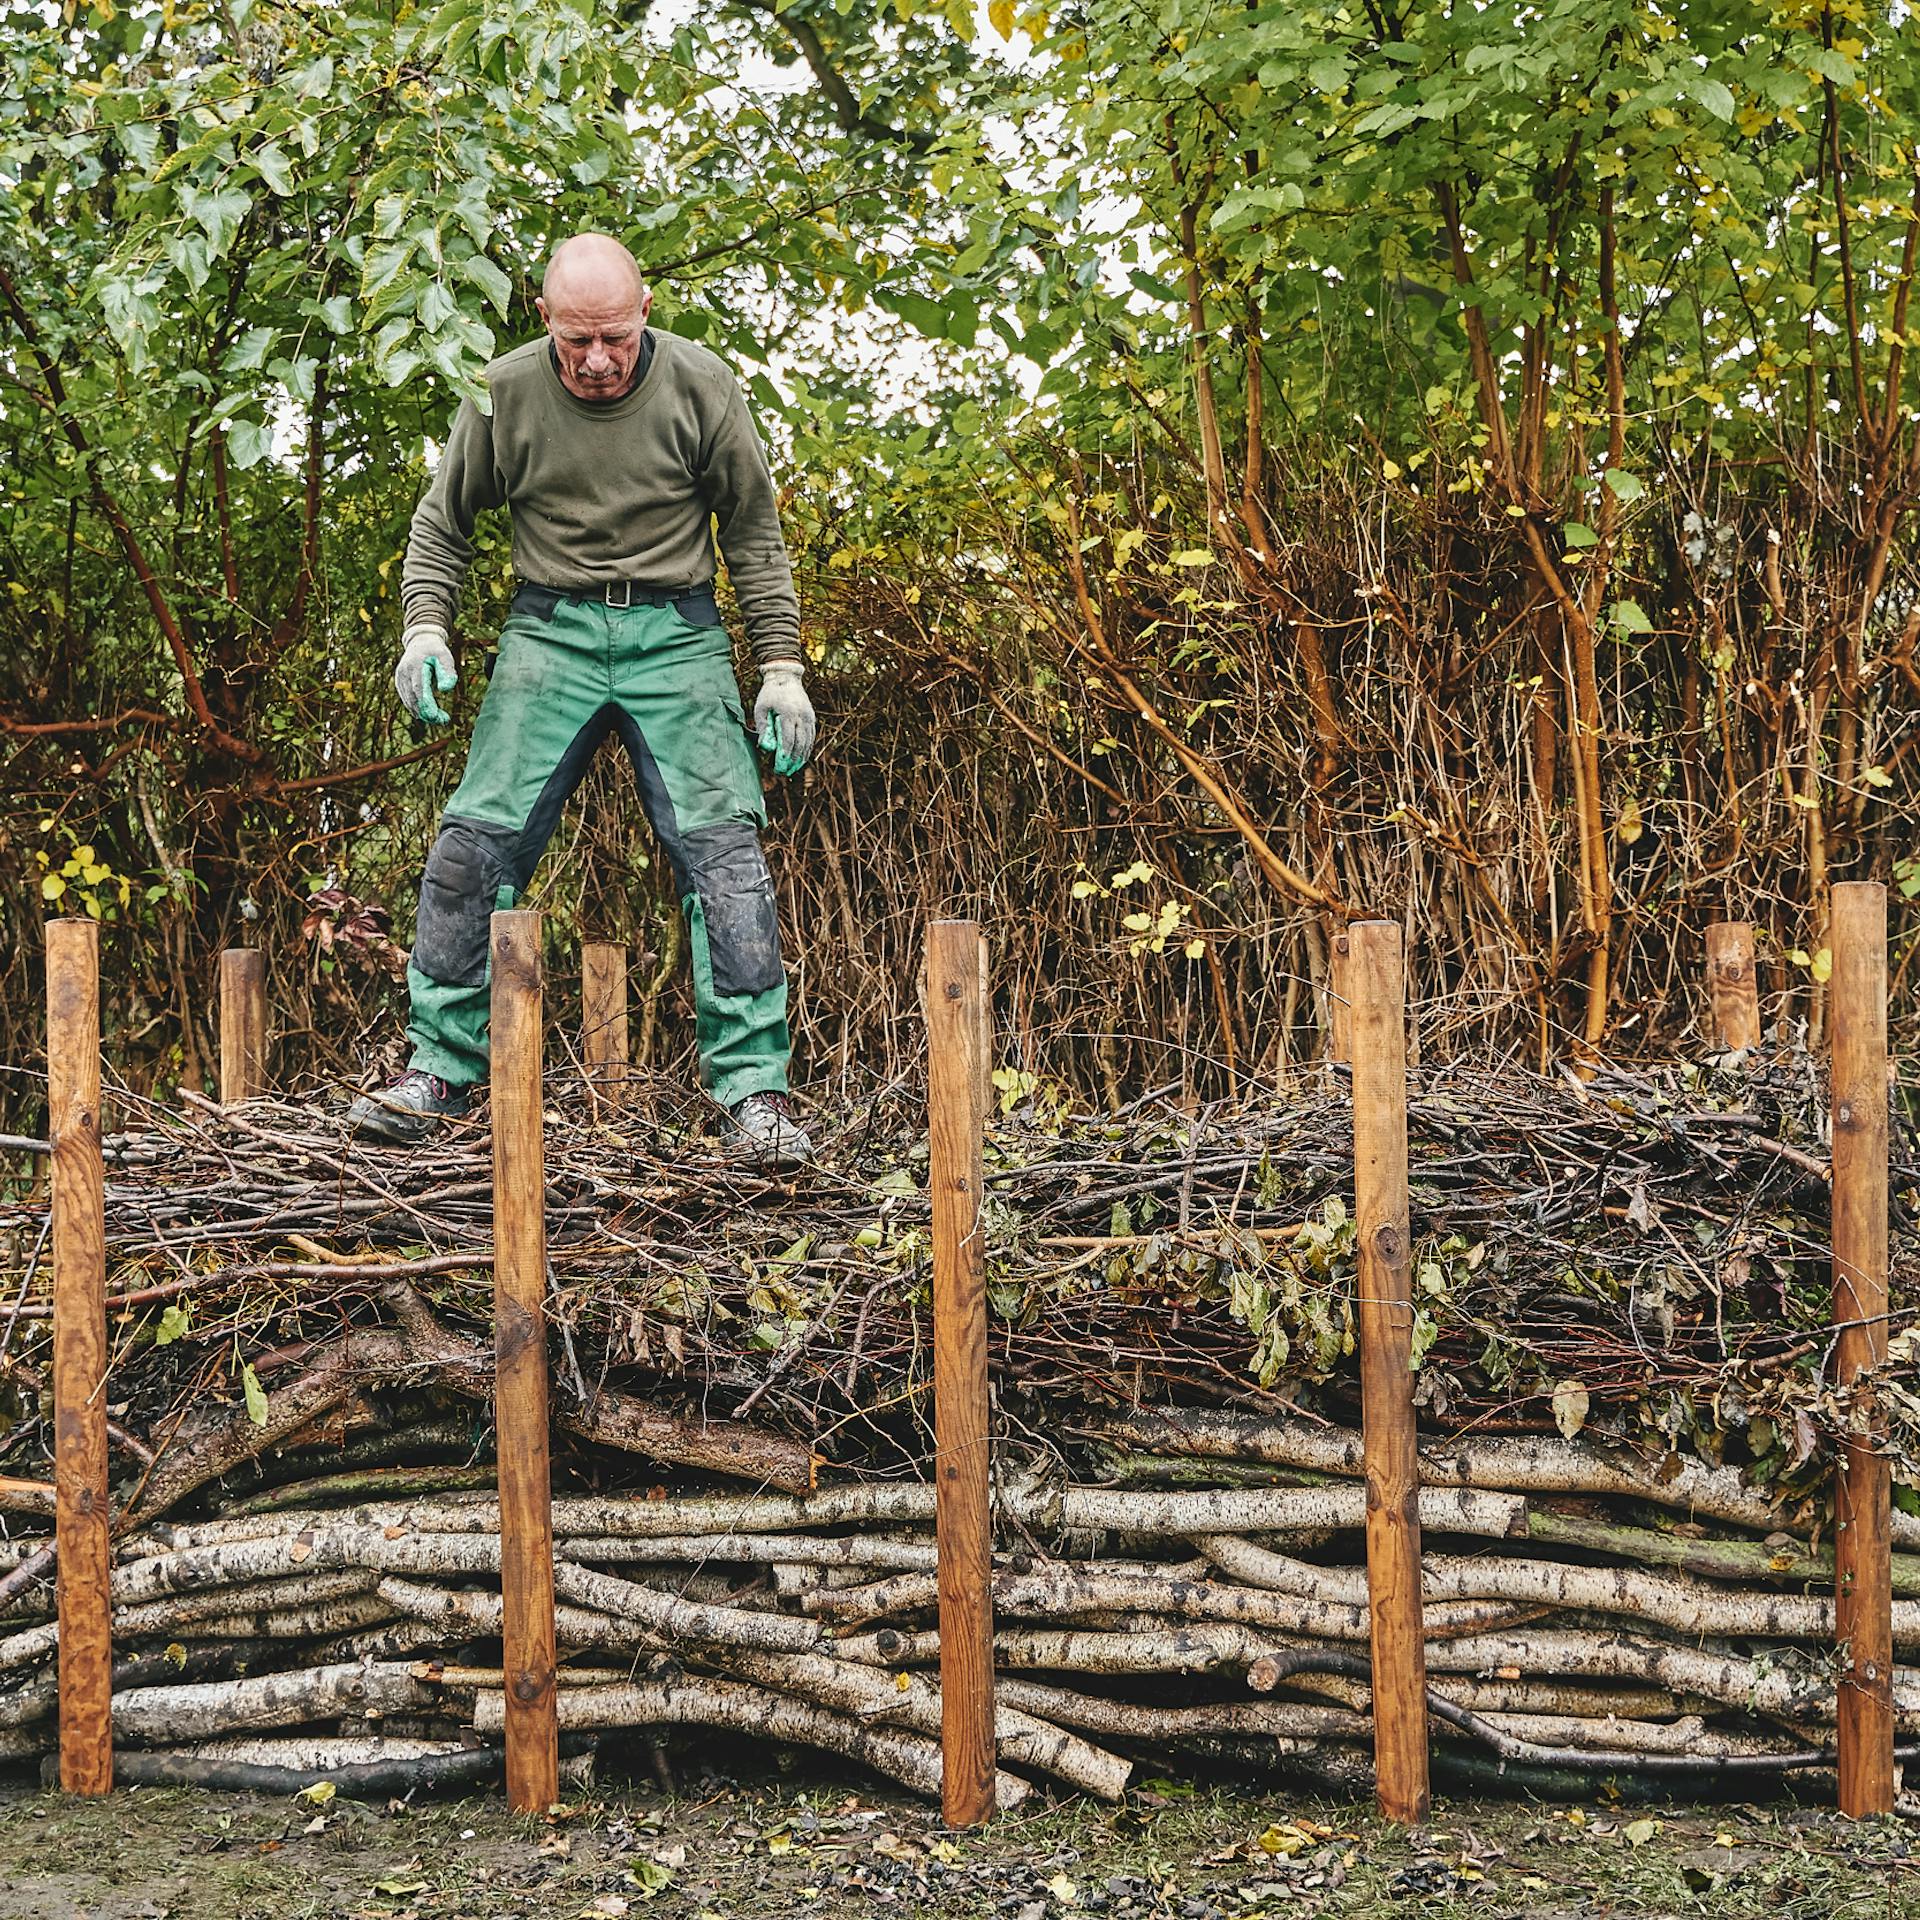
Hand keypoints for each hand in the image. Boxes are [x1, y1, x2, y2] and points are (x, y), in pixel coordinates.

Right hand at [394, 623, 456, 724]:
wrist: (420, 642)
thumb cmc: (436, 651)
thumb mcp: (446, 657)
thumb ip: (448, 672)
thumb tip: (446, 690)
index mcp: (415, 665)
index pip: (419, 689)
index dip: (426, 704)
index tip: (437, 717)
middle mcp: (404, 672)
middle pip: (414, 698)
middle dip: (427, 712)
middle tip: (443, 721)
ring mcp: (400, 678)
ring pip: (409, 701)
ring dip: (423, 713)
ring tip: (440, 720)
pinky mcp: (399, 682)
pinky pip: (406, 699)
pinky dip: (416, 708)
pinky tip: (427, 715)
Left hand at [753, 660, 814, 775]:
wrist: (786, 677)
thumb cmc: (770, 694)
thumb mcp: (761, 708)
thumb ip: (764, 727)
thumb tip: (766, 747)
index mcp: (789, 713)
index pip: (788, 739)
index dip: (785, 755)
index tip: (779, 766)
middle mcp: (802, 716)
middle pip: (800, 744)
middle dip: (792, 760)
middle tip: (784, 772)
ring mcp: (809, 717)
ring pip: (808, 742)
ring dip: (801, 758)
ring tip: (792, 769)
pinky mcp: (812, 718)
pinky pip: (811, 737)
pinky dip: (806, 749)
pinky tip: (800, 758)